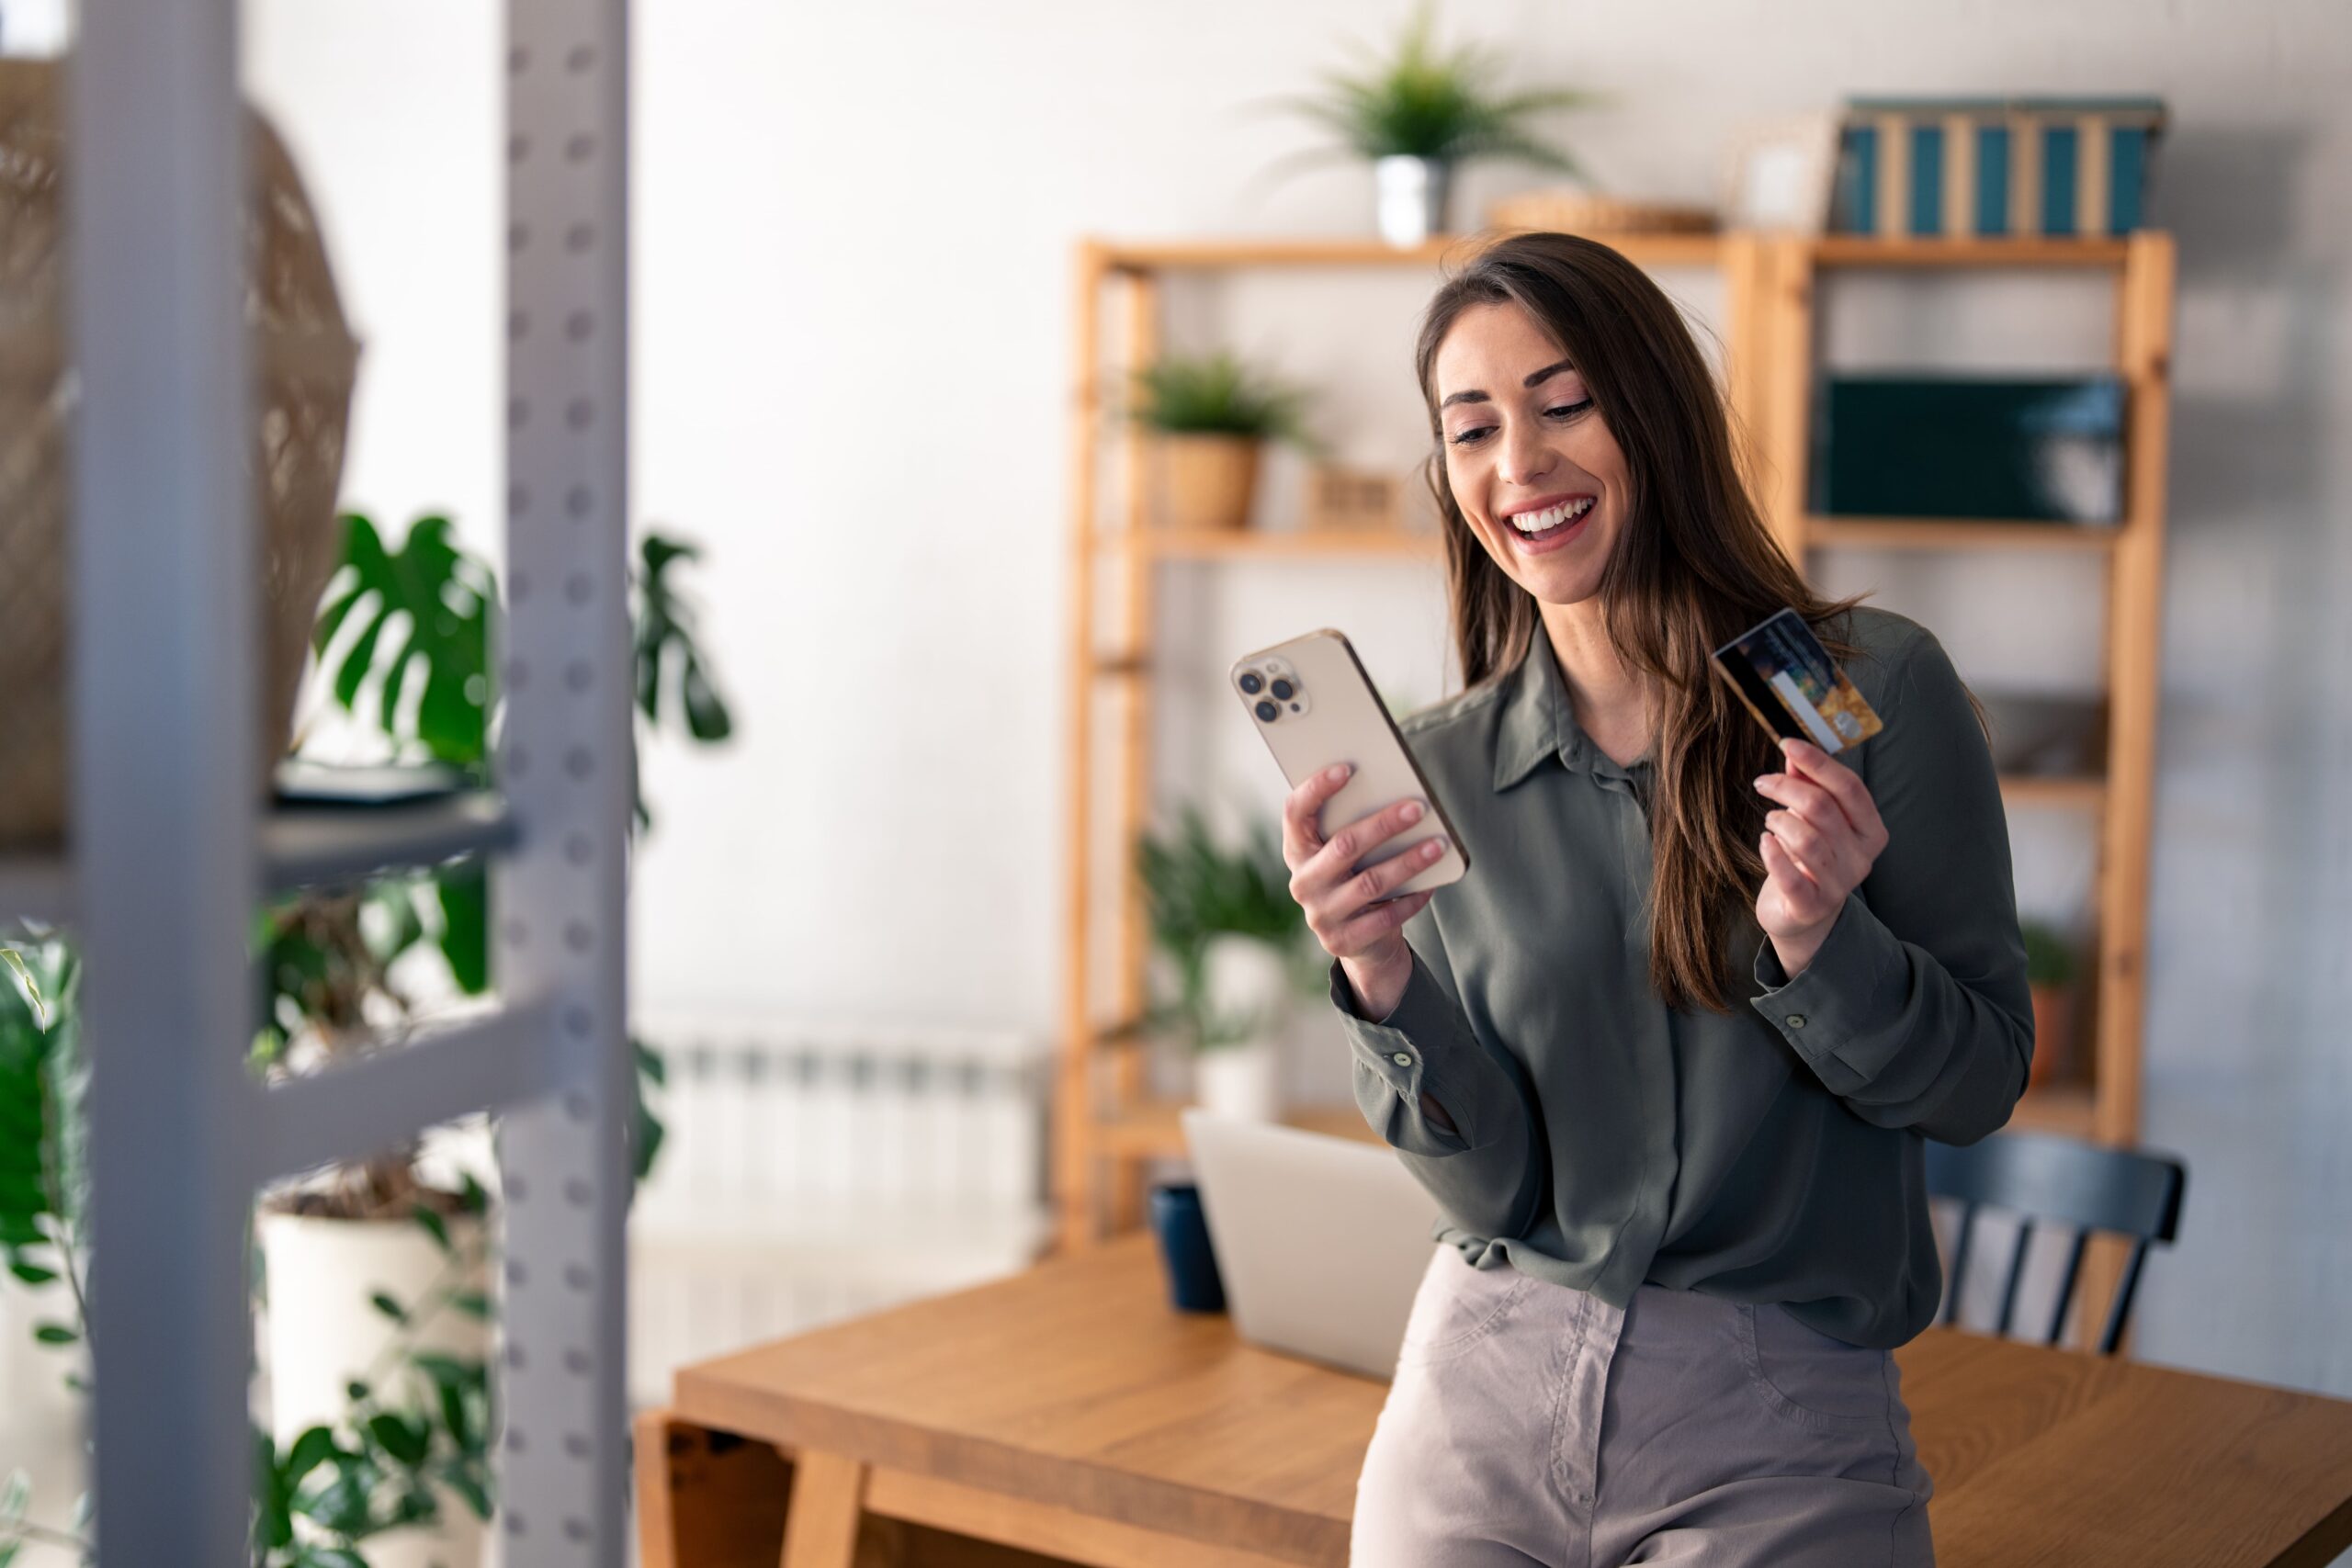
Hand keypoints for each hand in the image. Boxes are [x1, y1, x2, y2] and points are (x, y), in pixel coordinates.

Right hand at [1280, 763, 1448, 1014]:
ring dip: (1407, 862)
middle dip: (1383, 824)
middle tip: (1417, 808)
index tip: (1347, 768)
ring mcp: (1320, 914)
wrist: (1360, 941)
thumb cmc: (1356, 879)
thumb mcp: (1346, 855)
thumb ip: (1353, 827)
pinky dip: (1412, 899)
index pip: (1295, 812)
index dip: (1316, 789)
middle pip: (1343, 846)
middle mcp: (1303, 882)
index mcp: (1297, 851)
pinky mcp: (1343, 940)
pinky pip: (1385, 917)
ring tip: (1437, 845)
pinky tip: (1432, 883)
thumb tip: (1397, 795)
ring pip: (1370, 882)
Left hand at [1754, 738, 1888, 976]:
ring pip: (1805, 838)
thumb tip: (1794, 752)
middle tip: (1763, 782)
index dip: (1818, 762)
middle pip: (1822, 809)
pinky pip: (1791, 875)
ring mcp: (1840, 885)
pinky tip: (1765, 842)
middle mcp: (1862, 858)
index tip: (1787, 742)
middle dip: (1786, 787)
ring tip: (1770, 821)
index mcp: (1870, 831)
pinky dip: (1773, 854)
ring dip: (1779, 820)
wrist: (1803, 917)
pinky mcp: (1812, 905)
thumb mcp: (1813, 820)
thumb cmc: (1809, 859)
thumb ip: (1807, 786)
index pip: (1849, 788)